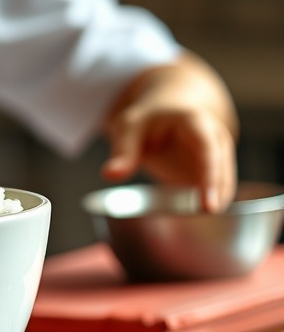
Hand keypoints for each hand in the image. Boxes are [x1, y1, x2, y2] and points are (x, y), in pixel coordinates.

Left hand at [100, 55, 237, 211]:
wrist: (166, 115)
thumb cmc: (148, 120)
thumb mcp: (129, 127)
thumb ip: (122, 152)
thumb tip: (109, 174)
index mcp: (196, 122)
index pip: (208, 151)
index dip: (210, 178)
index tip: (208, 206)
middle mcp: (216, 140)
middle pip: (221, 173)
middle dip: (212, 196)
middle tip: (196, 216)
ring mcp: (219, 158)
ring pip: (221, 188)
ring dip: (206, 204)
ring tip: (182, 213)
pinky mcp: (214, 175)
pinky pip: (211, 195)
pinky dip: (199, 206)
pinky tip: (183, 212)